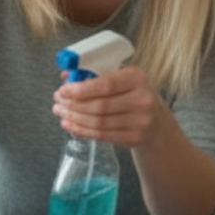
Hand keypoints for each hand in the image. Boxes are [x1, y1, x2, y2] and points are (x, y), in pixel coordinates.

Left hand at [53, 66, 172, 148]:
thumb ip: (95, 76)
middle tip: (57, 101)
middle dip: (73, 104)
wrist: (157, 123)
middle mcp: (142, 99)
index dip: (81, 89)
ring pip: (98, 122)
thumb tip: (66, 76)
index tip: (63, 90)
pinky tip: (69, 125)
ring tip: (60, 112)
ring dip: (74, 118)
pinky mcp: (134, 138)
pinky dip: (82, 130)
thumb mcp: (121, 81)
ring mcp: (140, 121)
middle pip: (100, 105)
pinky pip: (101, 135)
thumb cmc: (132, 96)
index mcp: (137, 78)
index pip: (106, 84)